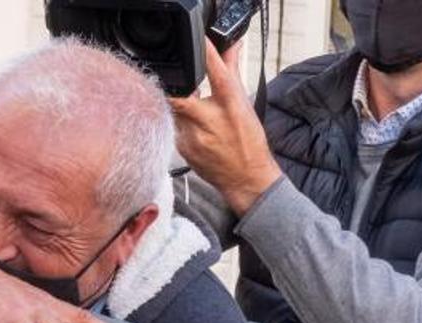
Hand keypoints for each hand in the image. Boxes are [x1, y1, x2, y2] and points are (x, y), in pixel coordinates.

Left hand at [170, 39, 282, 215]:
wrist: (245, 178)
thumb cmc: (248, 141)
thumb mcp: (244, 104)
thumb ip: (232, 73)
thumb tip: (231, 47)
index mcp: (231, 105)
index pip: (218, 74)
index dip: (207, 56)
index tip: (201, 45)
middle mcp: (212, 121)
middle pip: (182, 98)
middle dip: (177, 90)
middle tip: (178, 84)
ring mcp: (194, 137)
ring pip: (174, 112)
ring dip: (178, 107)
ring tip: (193, 113)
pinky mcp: (183, 149)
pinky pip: (173, 127)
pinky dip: (178, 123)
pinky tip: (190, 129)